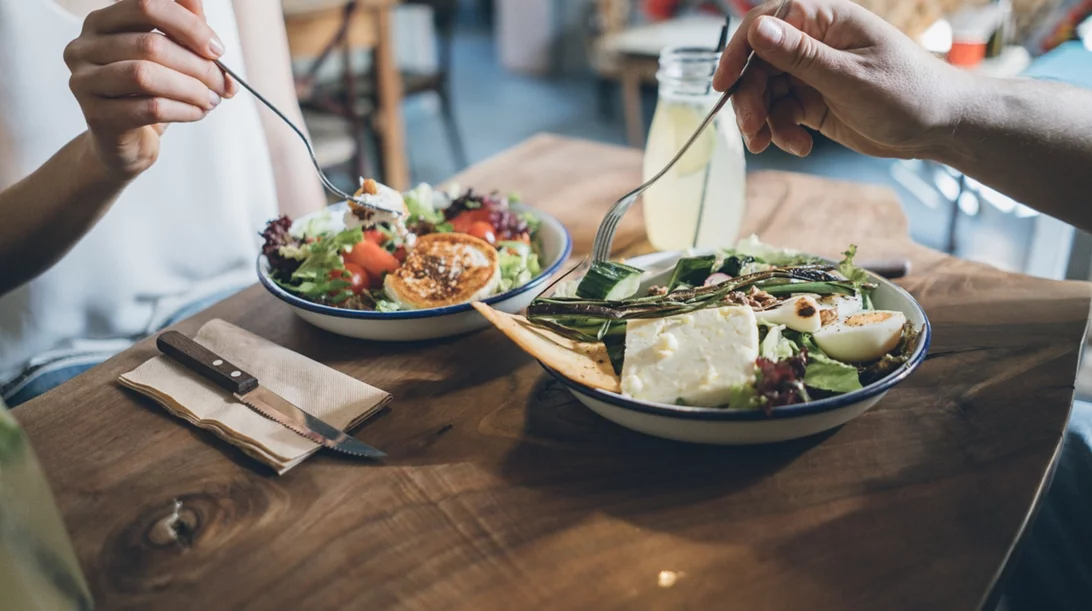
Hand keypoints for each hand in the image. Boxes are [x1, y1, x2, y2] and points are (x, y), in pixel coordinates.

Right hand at [64, 0, 236, 178]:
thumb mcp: (170, 54)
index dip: (188, 25)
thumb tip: (197, 0)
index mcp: (102, 22)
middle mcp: (84, 47)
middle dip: (197, 65)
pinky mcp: (96, 115)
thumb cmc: (149, 92)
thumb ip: (183, 26)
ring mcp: (84, 81)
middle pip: (150, 44)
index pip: (146, 5)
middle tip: (222, 84)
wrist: (126, 141)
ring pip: (145, 76)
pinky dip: (183, 110)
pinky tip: (198, 112)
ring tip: (211, 99)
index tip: (216, 49)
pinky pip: (149, 108)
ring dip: (191, 89)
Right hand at [713, 0, 965, 159]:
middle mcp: (814, 43)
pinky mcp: (813, 101)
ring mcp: (813, 73)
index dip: (739, 52)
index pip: (767, 24)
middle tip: (752, 132)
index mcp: (826, 20)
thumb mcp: (850, 77)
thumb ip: (801, 56)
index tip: (723, 84)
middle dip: (750, 99)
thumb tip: (759, 29)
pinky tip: (800, 145)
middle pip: (758, 64)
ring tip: (774, 144)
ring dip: (763, 120)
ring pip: (765, 92)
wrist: (941, 126)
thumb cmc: (910, 93)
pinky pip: (781, 113)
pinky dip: (782, 132)